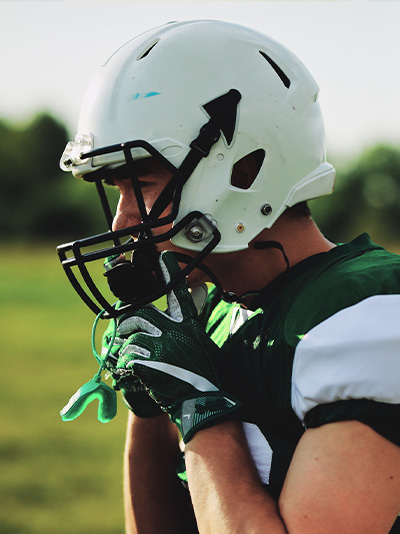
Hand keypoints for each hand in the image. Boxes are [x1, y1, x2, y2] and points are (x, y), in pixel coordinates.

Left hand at [113, 251, 240, 442]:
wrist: (202, 402)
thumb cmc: (203, 374)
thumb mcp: (199, 342)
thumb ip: (188, 324)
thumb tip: (194, 301)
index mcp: (188, 324)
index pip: (179, 293)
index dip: (170, 274)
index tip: (163, 257)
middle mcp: (175, 330)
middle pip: (139, 315)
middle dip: (130, 325)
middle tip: (131, 335)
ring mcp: (161, 345)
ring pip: (129, 337)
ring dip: (129, 349)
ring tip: (141, 361)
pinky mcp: (147, 362)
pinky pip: (126, 357)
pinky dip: (127, 366)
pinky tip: (139, 374)